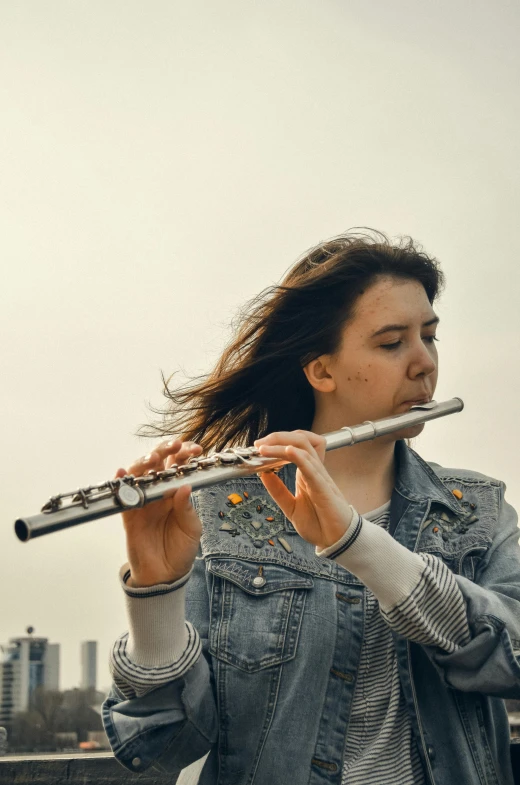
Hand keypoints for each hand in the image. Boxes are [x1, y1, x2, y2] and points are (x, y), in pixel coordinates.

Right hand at [114, 439, 202, 586]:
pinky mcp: (129, 516)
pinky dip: (120, 483)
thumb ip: (186, 508)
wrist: (165, 576)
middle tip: (175, 445)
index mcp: (175, 493)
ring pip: (139, 474)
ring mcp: (142, 503)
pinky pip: (122, 497)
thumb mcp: (192, 529)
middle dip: (165, 450)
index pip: (178, 466)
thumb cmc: (181, 550)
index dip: (184, 454)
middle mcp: (158, 493)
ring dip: (144, 462)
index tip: (195, 449)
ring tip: (153, 458)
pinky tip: (121, 473)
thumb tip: (185, 486)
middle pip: (157, 464)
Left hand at [254, 430, 353, 549]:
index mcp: (306, 473)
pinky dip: (299, 457)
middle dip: (278, 436)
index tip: (259, 447)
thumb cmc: (320, 524)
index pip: (297, 444)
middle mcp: (314, 470)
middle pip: (301, 439)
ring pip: (305, 448)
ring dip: (282, 444)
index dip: (278, 440)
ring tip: (264, 448)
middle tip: (259, 444)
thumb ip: (278, 490)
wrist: (336, 541)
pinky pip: (312, 468)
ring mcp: (320, 477)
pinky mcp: (324, 489)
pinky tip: (288, 451)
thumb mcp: (291, 507)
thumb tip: (263, 473)